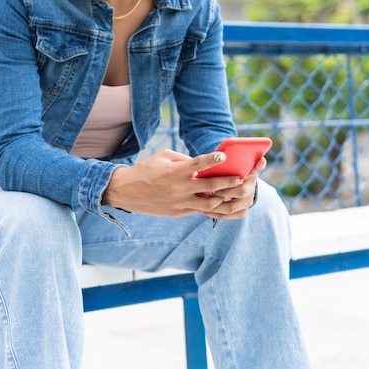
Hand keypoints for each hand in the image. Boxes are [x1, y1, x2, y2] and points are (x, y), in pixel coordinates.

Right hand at [102, 149, 265, 218]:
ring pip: (208, 203)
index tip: (224, 155)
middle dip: (227, 183)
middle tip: (242, 179)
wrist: (126, 192)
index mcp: (175, 172)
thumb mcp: (163, 157)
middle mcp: (179, 189)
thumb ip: (185, 160)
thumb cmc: (146, 169)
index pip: (196, 165)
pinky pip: (199, 210)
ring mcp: (179, 203)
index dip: (211, 160)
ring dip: (224, 198)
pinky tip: (222, 202)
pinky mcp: (178, 213)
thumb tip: (203, 163)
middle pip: (209, 187)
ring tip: (236, 193)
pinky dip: (211, 206)